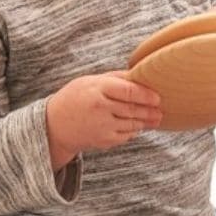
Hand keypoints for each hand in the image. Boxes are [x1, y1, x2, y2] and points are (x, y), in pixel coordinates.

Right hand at [46, 71, 162, 168]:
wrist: (54, 125)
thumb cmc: (75, 98)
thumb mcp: (90, 81)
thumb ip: (115, 78)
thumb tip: (140, 75)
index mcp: (97, 89)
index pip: (129, 91)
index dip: (146, 94)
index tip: (157, 96)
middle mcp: (100, 108)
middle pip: (133, 109)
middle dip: (150, 110)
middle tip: (161, 109)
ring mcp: (102, 126)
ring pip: (133, 124)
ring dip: (146, 121)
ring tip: (156, 118)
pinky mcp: (104, 140)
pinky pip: (126, 135)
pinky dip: (134, 130)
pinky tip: (138, 126)